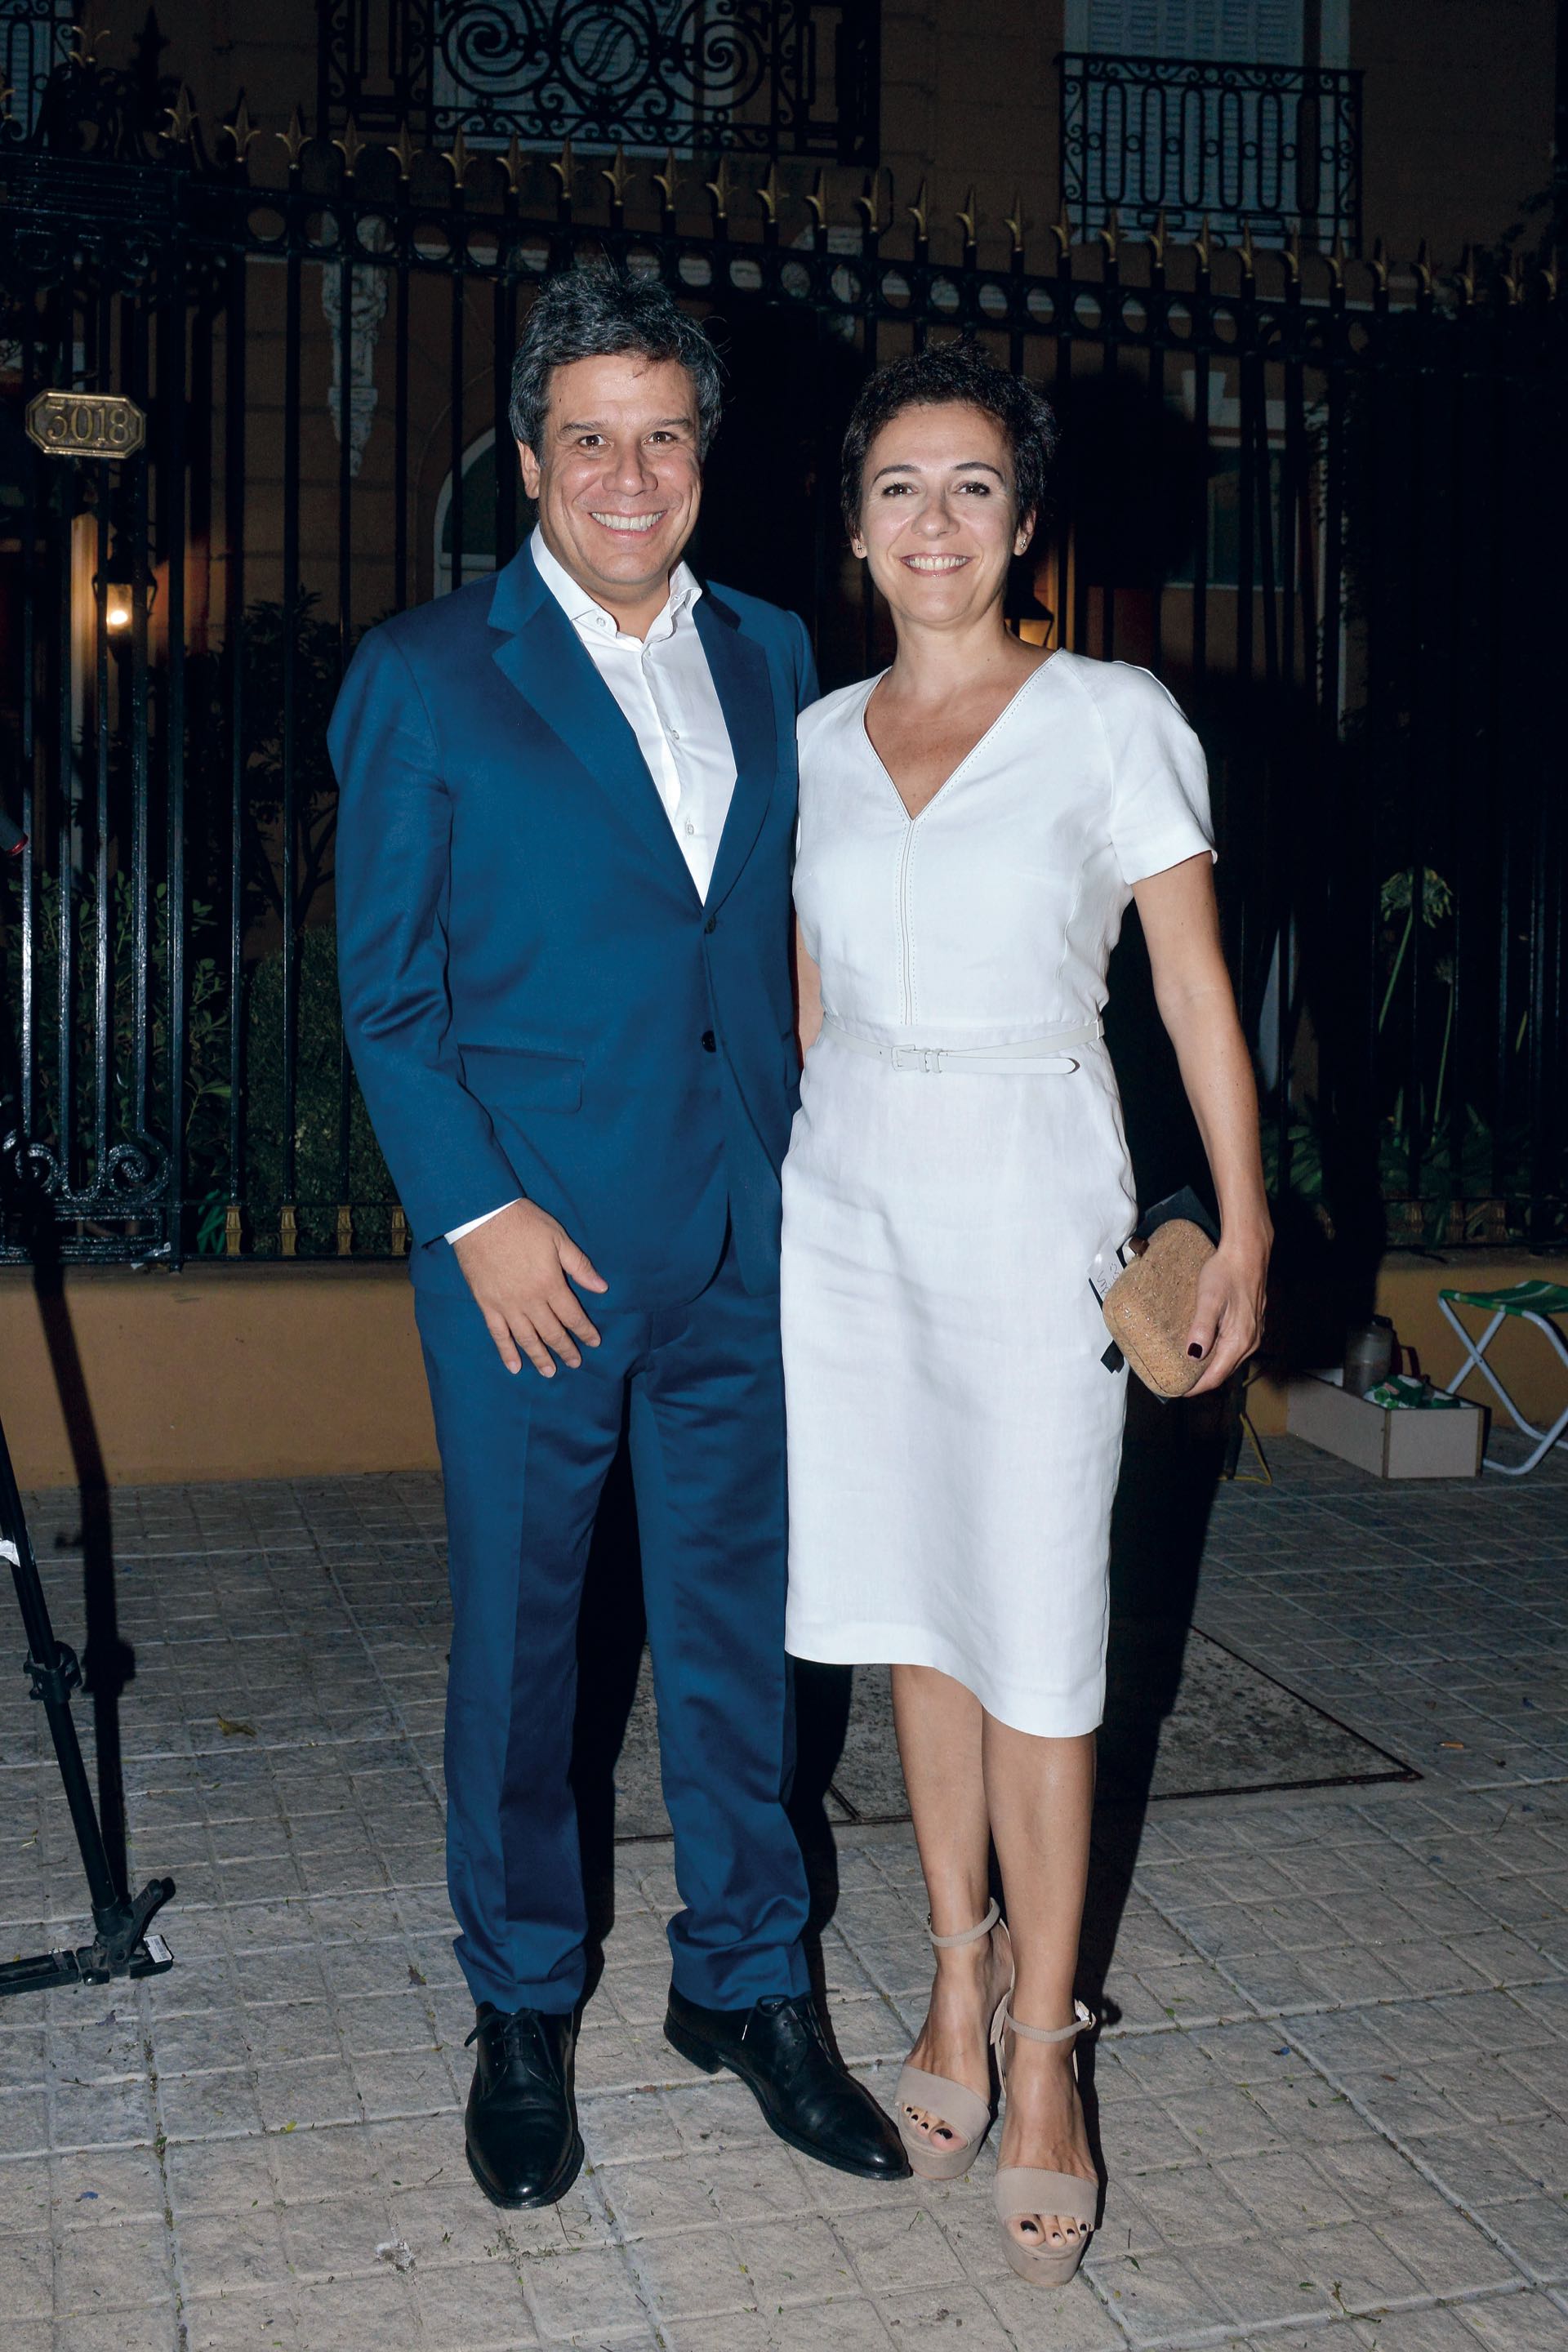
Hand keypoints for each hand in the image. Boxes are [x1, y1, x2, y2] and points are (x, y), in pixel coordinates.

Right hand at [452, 1199, 607, 1376]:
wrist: (481, 1217)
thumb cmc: (523, 1223)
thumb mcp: (558, 1239)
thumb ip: (579, 1266)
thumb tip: (601, 1287)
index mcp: (550, 1284)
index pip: (572, 1315)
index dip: (585, 1331)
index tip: (594, 1342)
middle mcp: (530, 1301)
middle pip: (552, 1332)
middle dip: (566, 1348)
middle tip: (575, 1362)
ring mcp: (506, 1305)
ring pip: (526, 1338)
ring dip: (540, 1357)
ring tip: (550, 1372)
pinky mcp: (486, 1305)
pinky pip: (498, 1334)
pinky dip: (506, 1352)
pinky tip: (514, 1366)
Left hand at [1184, 1234, 1269, 1397]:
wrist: (1248, 1253)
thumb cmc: (1227, 1273)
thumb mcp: (1209, 1299)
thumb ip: (1202, 1328)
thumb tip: (1194, 1355)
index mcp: (1239, 1341)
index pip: (1216, 1376)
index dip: (1196, 1387)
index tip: (1176, 1391)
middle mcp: (1250, 1342)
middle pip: (1223, 1371)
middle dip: (1201, 1380)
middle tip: (1177, 1381)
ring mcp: (1253, 1334)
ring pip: (1228, 1360)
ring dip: (1209, 1368)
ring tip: (1187, 1368)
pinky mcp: (1251, 1325)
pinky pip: (1233, 1349)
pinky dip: (1217, 1355)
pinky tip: (1204, 1348)